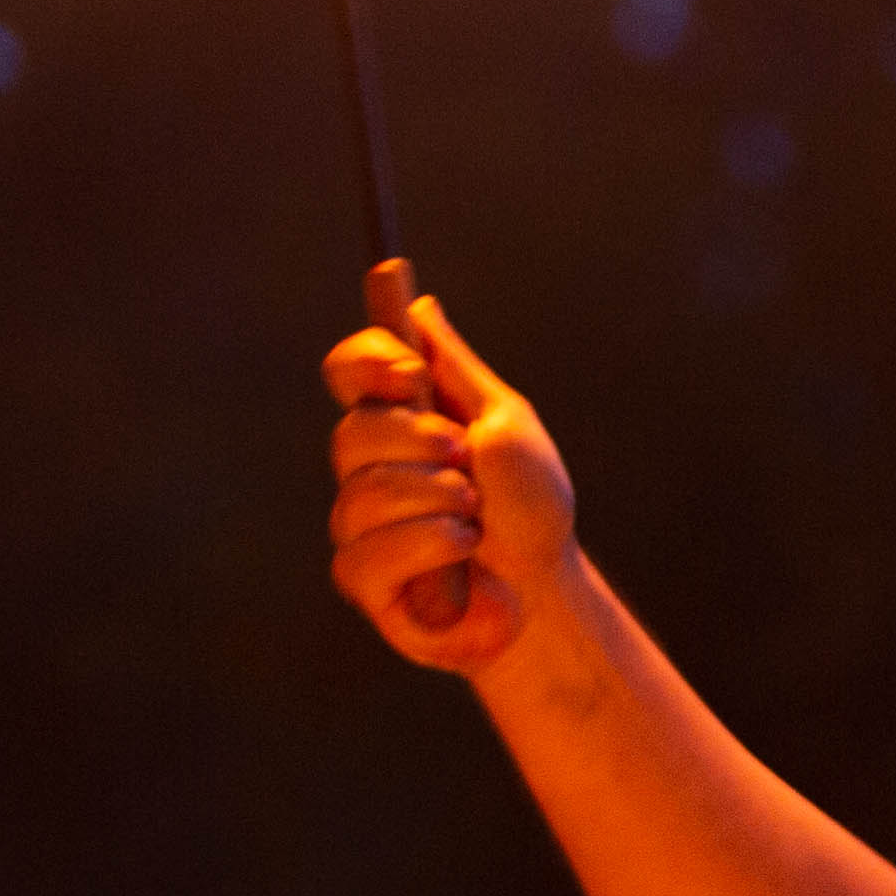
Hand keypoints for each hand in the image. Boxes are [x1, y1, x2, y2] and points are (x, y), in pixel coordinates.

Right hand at [323, 257, 576, 675]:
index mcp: (401, 419)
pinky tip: (462, 551)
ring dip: (435, 500)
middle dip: (420, 443)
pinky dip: (430, 545)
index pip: (348, 370)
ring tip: (475, 516)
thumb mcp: (505, 425)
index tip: (411, 373)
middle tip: (465, 460)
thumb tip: (419, 305)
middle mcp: (369, 465)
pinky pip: (367, 552)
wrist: (547, 590)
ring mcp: (360, 522)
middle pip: (353, 430)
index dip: (367, 362)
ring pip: (363, 492)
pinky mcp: (362, 578)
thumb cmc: (531, 509)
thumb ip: (456, 369)